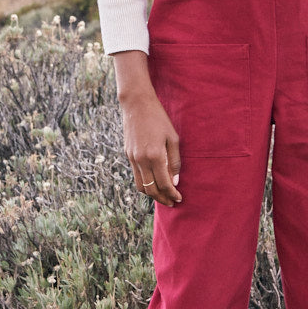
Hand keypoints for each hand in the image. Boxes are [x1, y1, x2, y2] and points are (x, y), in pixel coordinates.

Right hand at [112, 50, 181, 206]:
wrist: (136, 105)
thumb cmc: (159, 119)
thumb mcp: (173, 138)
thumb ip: (174, 161)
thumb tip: (175, 181)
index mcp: (155, 156)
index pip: (164, 184)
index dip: (172, 194)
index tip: (179, 199)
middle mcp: (141, 160)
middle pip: (151, 189)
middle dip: (162, 198)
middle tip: (172, 202)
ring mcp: (132, 158)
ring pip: (141, 186)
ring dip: (152, 195)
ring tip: (162, 197)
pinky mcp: (128, 155)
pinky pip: (136, 176)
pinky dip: (145, 185)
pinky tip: (153, 184)